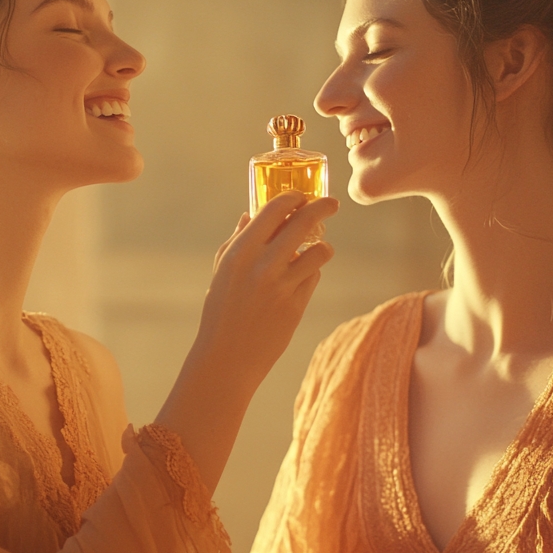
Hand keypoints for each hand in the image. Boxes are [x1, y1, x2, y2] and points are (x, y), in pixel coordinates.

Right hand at [193, 191, 338, 388]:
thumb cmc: (221, 310)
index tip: (302, 195)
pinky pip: (314, 277)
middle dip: (322, 207)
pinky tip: (303, 276)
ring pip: (319, 251)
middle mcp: (262, 265)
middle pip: (303, 222)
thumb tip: (249, 214)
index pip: (274, 210)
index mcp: (240, 252)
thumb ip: (237, 240)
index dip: (293, 198)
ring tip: (319, 248)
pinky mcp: (296, 306)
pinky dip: (312, 272)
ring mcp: (282, 286)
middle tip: (331, 203)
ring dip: (323, 246)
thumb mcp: (222, 271)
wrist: (227, 357)